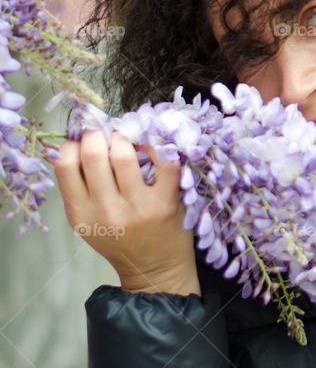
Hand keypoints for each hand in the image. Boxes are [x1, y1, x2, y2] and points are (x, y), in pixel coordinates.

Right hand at [53, 130, 200, 294]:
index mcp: (80, 213)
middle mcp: (105, 209)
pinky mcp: (165, 203)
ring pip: (124, 154)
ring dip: (127, 139)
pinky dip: (160, 147)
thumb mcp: (89, 221)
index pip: (64, 165)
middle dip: (99, 134)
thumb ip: (80, 189)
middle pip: (94, 154)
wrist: (154, 270)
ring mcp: (136, 206)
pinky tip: (156, 148)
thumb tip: (75, 143)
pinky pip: (164, 162)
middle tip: (107, 132)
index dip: (72, 144)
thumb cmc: (121, 240)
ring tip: (130, 140)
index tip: (83, 140)